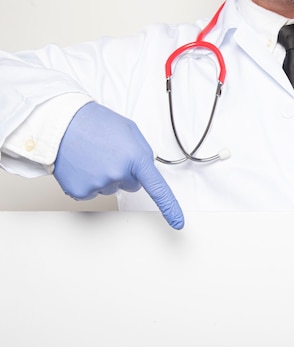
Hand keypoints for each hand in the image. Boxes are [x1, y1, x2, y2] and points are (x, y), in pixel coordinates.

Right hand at [53, 102, 183, 229]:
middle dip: (125, 172)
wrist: (60, 121)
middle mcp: (119, 173)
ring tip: (93, 155)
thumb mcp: (130, 131)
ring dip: (105, 175)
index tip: (178, 222)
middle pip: (132, 185)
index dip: (169, 208)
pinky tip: (82, 165)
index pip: (158, 189)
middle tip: (109, 153)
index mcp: (135, 158)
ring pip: (111, 188)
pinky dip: (88, 181)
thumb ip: (143, 153)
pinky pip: (93, 193)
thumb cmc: (96, 123)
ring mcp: (99, 184)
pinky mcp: (80, 191)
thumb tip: (146, 172)